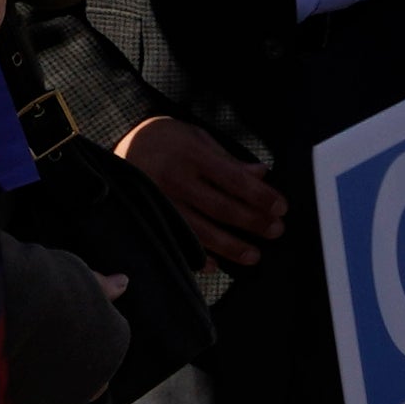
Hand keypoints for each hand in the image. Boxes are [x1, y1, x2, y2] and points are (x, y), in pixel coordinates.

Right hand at [116, 116, 286, 267]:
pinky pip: (176, 241)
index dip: (260, 196)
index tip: (281, 208)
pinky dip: (197, 256)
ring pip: (201, 230)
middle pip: (221, 207)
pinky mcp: (149, 218)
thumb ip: (229, 159)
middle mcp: (176, 179)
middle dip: (252, 222)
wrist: (123, 146)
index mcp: (192, 155)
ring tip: (253, 255)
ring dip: (230, 246)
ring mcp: (160, 202)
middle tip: (276, 231)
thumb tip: (262, 174)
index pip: (234, 179)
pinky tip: (216, 265)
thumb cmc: (169, 141)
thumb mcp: (198, 139)